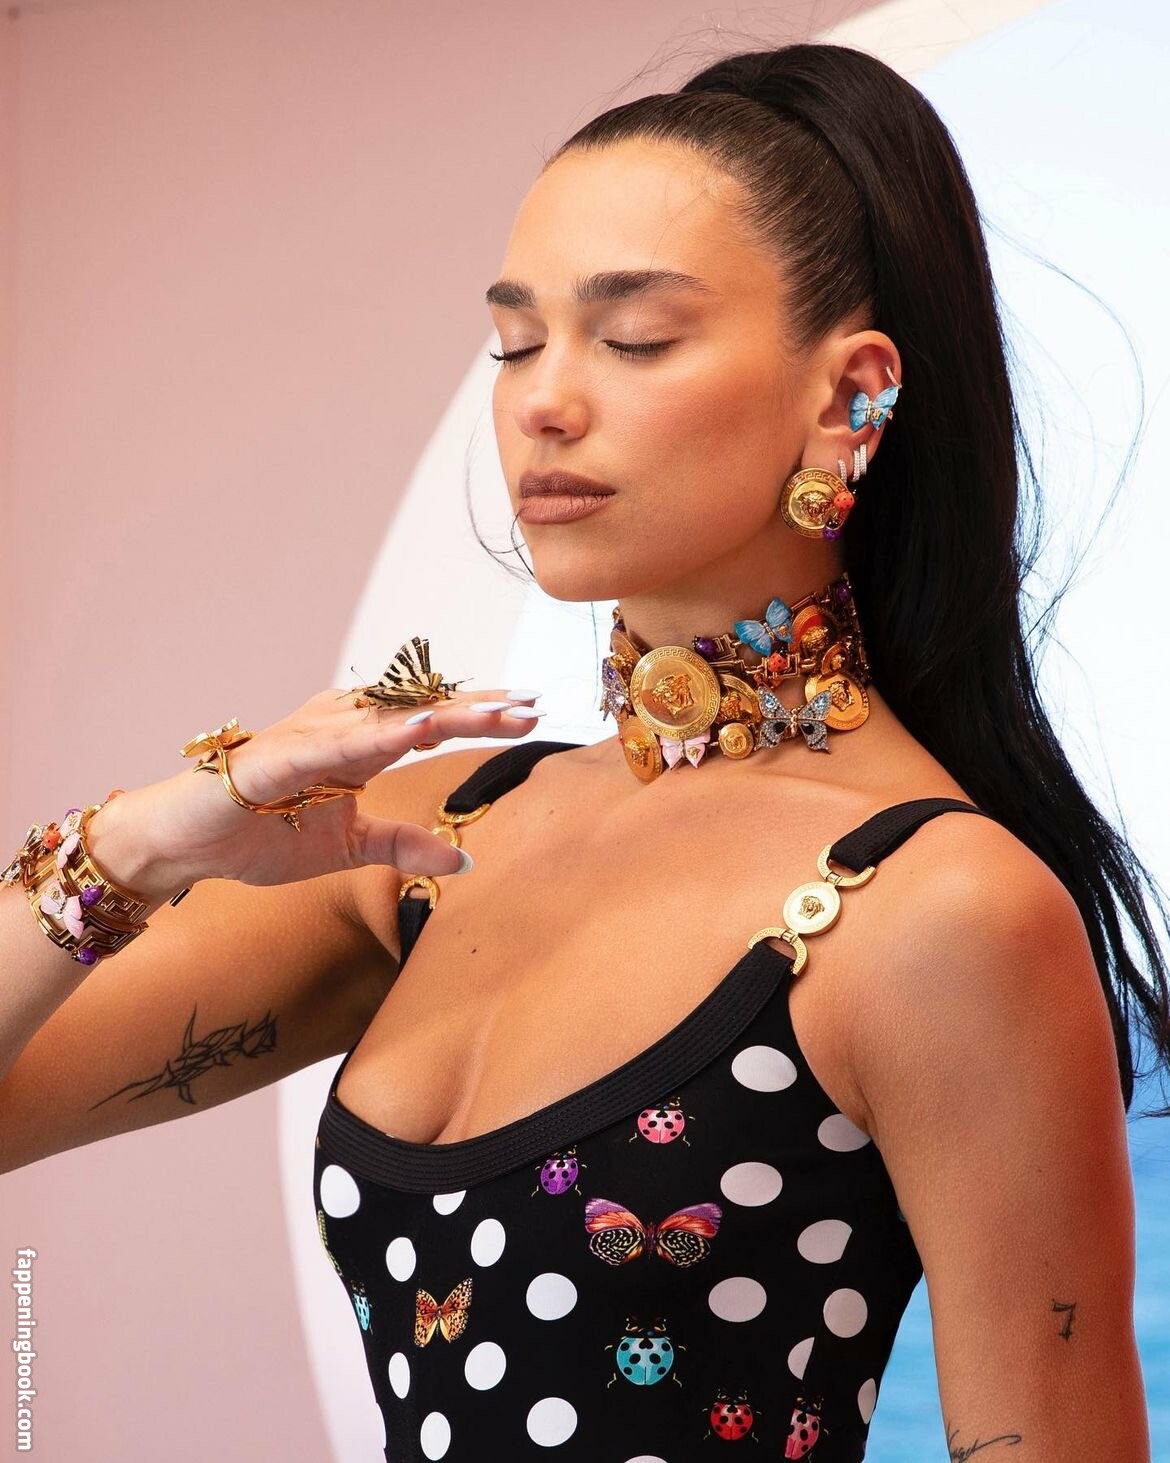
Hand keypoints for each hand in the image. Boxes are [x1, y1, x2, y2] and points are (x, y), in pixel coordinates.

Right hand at [94, 688, 543, 895]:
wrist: (187, 843)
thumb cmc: (260, 835)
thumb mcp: (351, 848)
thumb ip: (404, 847)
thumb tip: (464, 860)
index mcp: (359, 742)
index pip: (433, 722)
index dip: (483, 716)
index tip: (535, 711)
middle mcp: (341, 726)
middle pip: (423, 710)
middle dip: (482, 707)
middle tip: (537, 702)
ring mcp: (312, 735)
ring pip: (392, 718)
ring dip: (448, 713)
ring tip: (500, 711)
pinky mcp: (280, 756)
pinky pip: (340, 744)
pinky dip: (380, 734)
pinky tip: (419, 728)